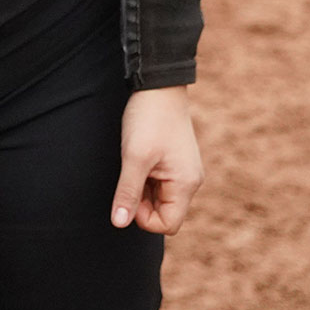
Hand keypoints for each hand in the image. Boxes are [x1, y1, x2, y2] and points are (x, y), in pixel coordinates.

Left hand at [110, 85, 202, 235]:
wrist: (159, 85)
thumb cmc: (149, 119)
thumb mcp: (134, 157)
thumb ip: (128, 192)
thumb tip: (119, 223)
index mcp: (186, 184)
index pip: (167, 225)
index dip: (143, 217)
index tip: (130, 192)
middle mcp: (190, 181)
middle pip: (165, 213)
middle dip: (143, 202)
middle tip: (130, 174)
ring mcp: (184, 171)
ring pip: (161, 198)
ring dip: (143, 189)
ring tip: (135, 163)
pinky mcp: (176, 162)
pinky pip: (161, 183)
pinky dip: (147, 178)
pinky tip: (139, 158)